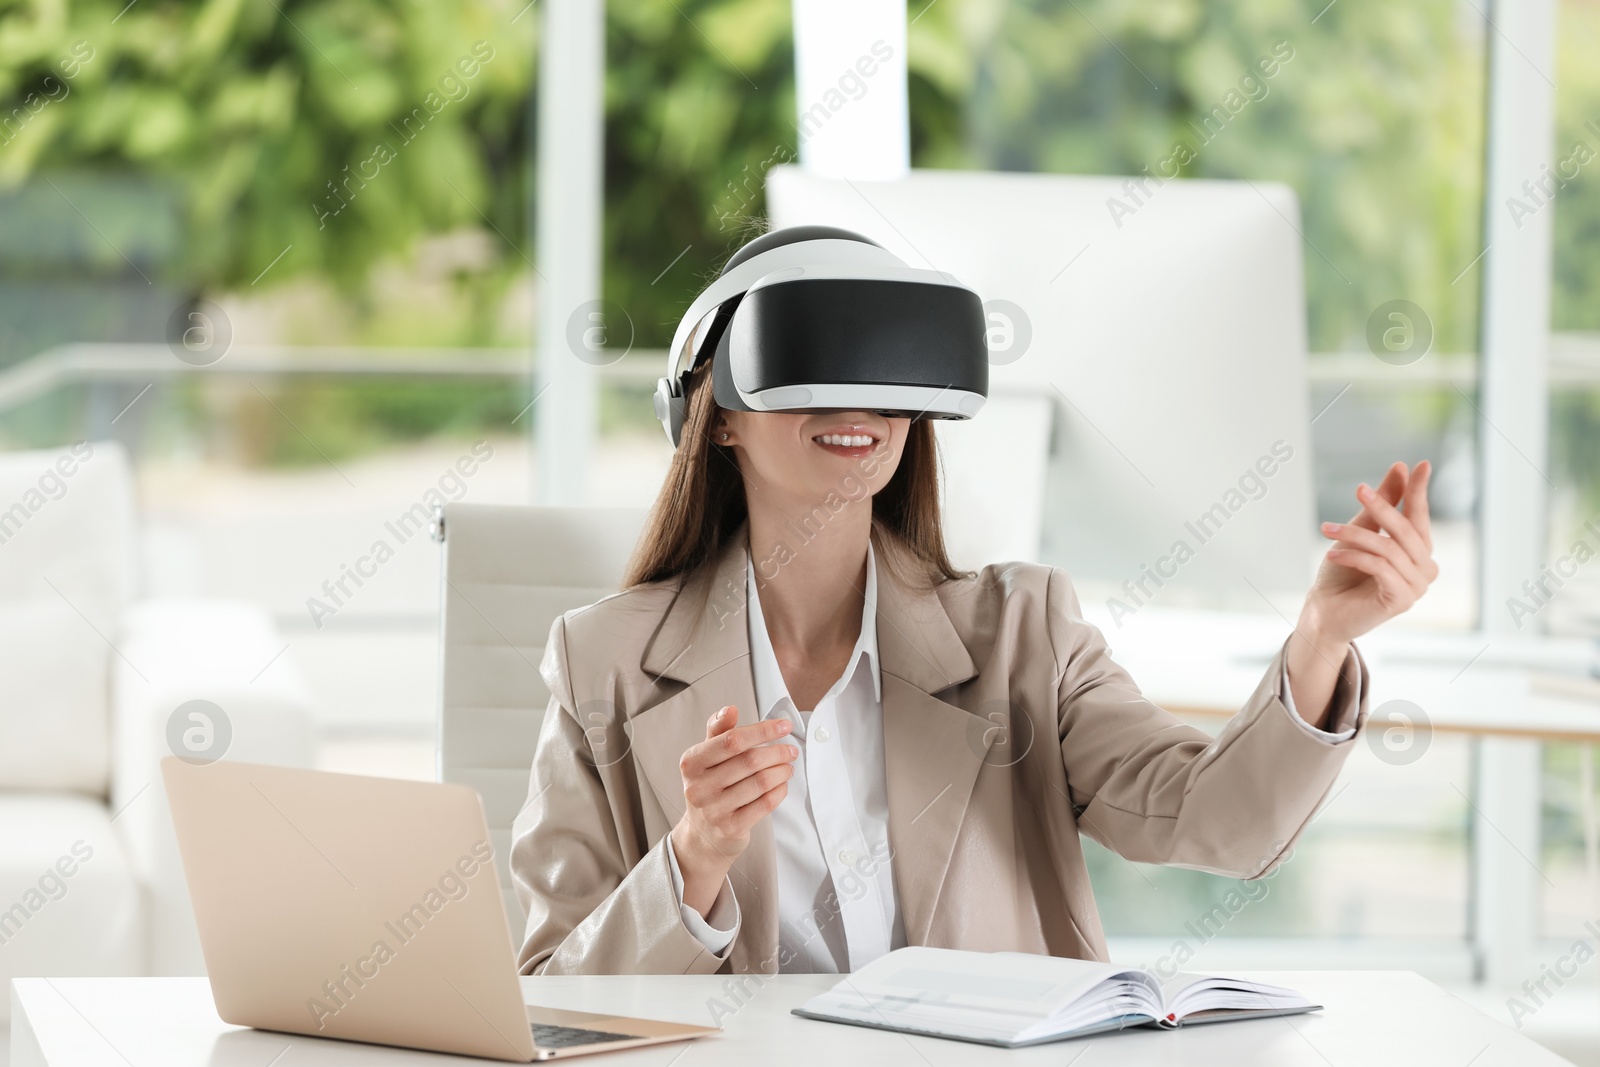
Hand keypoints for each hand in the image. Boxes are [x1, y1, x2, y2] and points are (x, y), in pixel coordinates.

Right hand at [669, 705, 796, 916]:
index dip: (762, 730)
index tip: (784, 726)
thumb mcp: (706, 757)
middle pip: (749, 761)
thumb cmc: (709, 787)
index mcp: (692, 763)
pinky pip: (765, 804)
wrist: (701, 835)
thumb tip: (729, 709)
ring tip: (788, 767)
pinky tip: (782, 784)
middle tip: (790, 750)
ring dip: (781, 771)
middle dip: (777, 752)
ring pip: (760, 782)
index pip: (731, 740)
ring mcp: (714, 810)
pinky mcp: (731, 828)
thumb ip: (718, 731)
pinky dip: (779, 791)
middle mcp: (699, 787)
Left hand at [1304, 459, 1438, 645]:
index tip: (1422, 464)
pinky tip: (1332, 554)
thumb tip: (1400, 468)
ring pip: (1389, 548)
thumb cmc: (1342, 573)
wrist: (1324, 611)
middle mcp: (1425, 568)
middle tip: (1359, 488)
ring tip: (1327, 530)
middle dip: (1381, 507)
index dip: (1420, 491)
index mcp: (1418, 551)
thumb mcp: (1360, 532)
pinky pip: (1381, 567)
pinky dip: (1354, 556)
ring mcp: (1416, 587)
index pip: (1420, 516)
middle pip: (1406, 530)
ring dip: (1355, 536)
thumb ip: (1382, 505)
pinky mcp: (1402, 600)